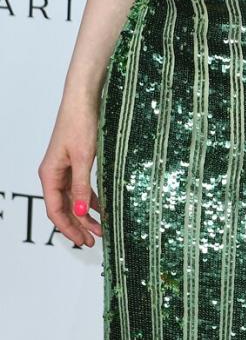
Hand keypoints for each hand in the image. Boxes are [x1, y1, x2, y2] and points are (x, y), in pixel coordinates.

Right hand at [39, 97, 102, 247]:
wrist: (84, 98)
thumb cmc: (80, 123)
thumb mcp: (83, 158)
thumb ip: (82, 186)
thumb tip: (82, 212)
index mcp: (50, 174)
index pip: (55, 211)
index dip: (68, 228)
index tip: (83, 241)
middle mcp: (54, 173)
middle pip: (64, 207)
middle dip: (78, 225)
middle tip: (95, 240)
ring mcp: (64, 167)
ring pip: (73, 198)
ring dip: (86, 213)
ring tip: (102, 228)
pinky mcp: (75, 160)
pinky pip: (80, 186)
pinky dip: (90, 197)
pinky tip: (102, 206)